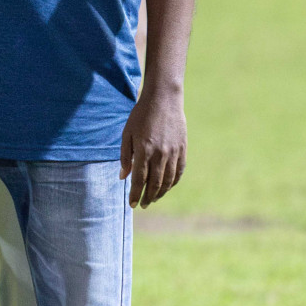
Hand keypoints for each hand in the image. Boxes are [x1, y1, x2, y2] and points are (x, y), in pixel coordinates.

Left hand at [118, 85, 186, 207]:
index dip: (135, 194)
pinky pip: (179, 172)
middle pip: (155, 183)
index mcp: (143, 150)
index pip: (139, 179)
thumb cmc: (140, 115)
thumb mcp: (127, 133)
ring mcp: (173, 152)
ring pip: (168, 180)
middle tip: (142, 205)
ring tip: (153, 199)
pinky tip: (167, 187)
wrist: (163, 99)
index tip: (132, 204)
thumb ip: (125, 156)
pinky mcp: (182, 149)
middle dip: (147, 197)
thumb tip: (123, 177)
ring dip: (160, 193)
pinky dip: (173, 182)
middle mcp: (160, 154)